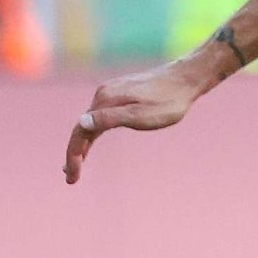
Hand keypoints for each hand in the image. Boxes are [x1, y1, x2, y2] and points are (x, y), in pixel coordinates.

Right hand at [62, 56, 216, 182]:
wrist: (186, 79)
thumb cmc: (168, 101)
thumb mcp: (141, 115)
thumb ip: (111, 118)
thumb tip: (82, 122)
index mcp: (105, 100)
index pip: (81, 132)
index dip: (73, 156)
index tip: (72, 178)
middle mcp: (103, 95)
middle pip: (82, 128)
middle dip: (74, 154)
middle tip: (71, 179)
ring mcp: (111, 94)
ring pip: (90, 123)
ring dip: (81, 145)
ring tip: (75, 166)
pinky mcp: (120, 95)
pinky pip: (100, 117)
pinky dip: (92, 134)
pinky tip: (90, 143)